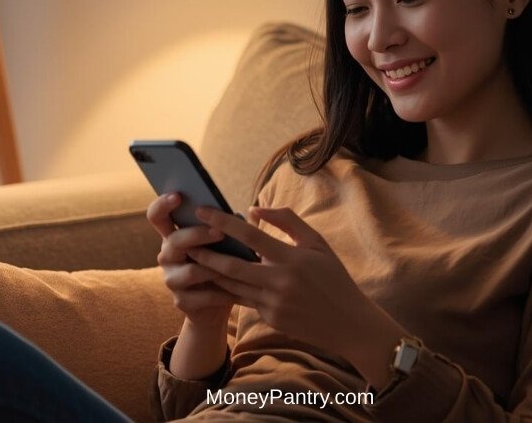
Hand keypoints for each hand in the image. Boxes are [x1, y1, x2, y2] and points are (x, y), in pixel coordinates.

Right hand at [146, 192, 240, 327]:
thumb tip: (243, 214)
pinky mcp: (180, 301)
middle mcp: (167, 256)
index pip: (157, 215)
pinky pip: (202, 295)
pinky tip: (236, 292)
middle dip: (198, 235)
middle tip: (220, 232)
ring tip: (236, 266)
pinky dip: (221, 293)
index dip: (162, 204)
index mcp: (174, 236)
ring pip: (191, 271)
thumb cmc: (222, 265)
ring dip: (215, 268)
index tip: (178, 195)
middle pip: (174, 241)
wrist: (217, 305)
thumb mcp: (223, 244)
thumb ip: (226, 227)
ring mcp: (171, 279)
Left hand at [186, 205, 404, 365]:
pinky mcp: (269, 318)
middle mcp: (280, 282)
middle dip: (205, 252)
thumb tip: (255, 209)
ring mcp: (273, 303)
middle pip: (232, 266)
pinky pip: (241, 300)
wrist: (348, 323)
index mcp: (292, 259)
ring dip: (208, 272)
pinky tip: (209, 280)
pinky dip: (224, 289)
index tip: (203, 211)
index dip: (224, 222)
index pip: (251, 236)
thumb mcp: (318, 243)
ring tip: (190, 258)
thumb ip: (288, 222)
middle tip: (183, 239)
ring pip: (231, 286)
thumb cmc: (334, 277)